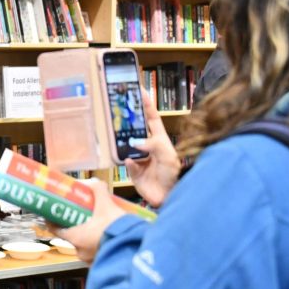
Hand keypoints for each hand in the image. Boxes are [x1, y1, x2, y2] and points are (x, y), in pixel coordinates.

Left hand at [55, 179, 125, 265]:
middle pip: (72, 236)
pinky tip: (108, 237)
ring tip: (99, 225)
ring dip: (90, 237)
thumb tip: (94, 181)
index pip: (55, 229)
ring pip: (86, 245)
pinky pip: (98, 252)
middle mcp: (80, 251)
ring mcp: (91, 260)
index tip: (53, 213)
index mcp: (75, 237)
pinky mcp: (104, 264)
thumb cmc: (116, 228)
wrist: (135, 248)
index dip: (53, 220)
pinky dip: (100, 245)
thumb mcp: (107, 206)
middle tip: (82, 215)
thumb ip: (99, 191)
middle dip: (77, 226)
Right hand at [125, 89, 181, 207]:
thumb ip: (155, 146)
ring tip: (115, 131)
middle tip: (119, 107)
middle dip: (128, 118)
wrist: (167, 197)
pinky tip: (131, 163)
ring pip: (126, 144)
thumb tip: (136, 141)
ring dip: (122, 139)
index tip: (140, 90)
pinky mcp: (132, 170)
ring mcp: (138, 157)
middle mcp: (147, 146)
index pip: (151, 118)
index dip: (146, 104)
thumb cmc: (172, 176)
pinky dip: (128, 162)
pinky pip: (125, 162)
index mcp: (159, 139)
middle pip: (135, 128)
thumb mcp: (169, 157)